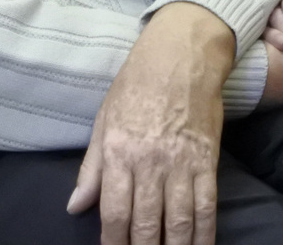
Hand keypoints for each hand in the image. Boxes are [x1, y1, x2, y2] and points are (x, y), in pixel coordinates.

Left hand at [68, 2, 232, 244]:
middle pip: (146, 225)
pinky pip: (206, 207)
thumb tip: (75, 206)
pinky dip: (203, 234)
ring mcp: (181, 164)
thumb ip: (91, 169)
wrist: (180, 56)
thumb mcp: (104, 121)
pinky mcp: (207, 161)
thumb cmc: (136, 86)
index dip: (113, 244)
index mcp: (118, 153)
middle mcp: (149, 163)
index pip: (114, 213)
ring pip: (178, 222)